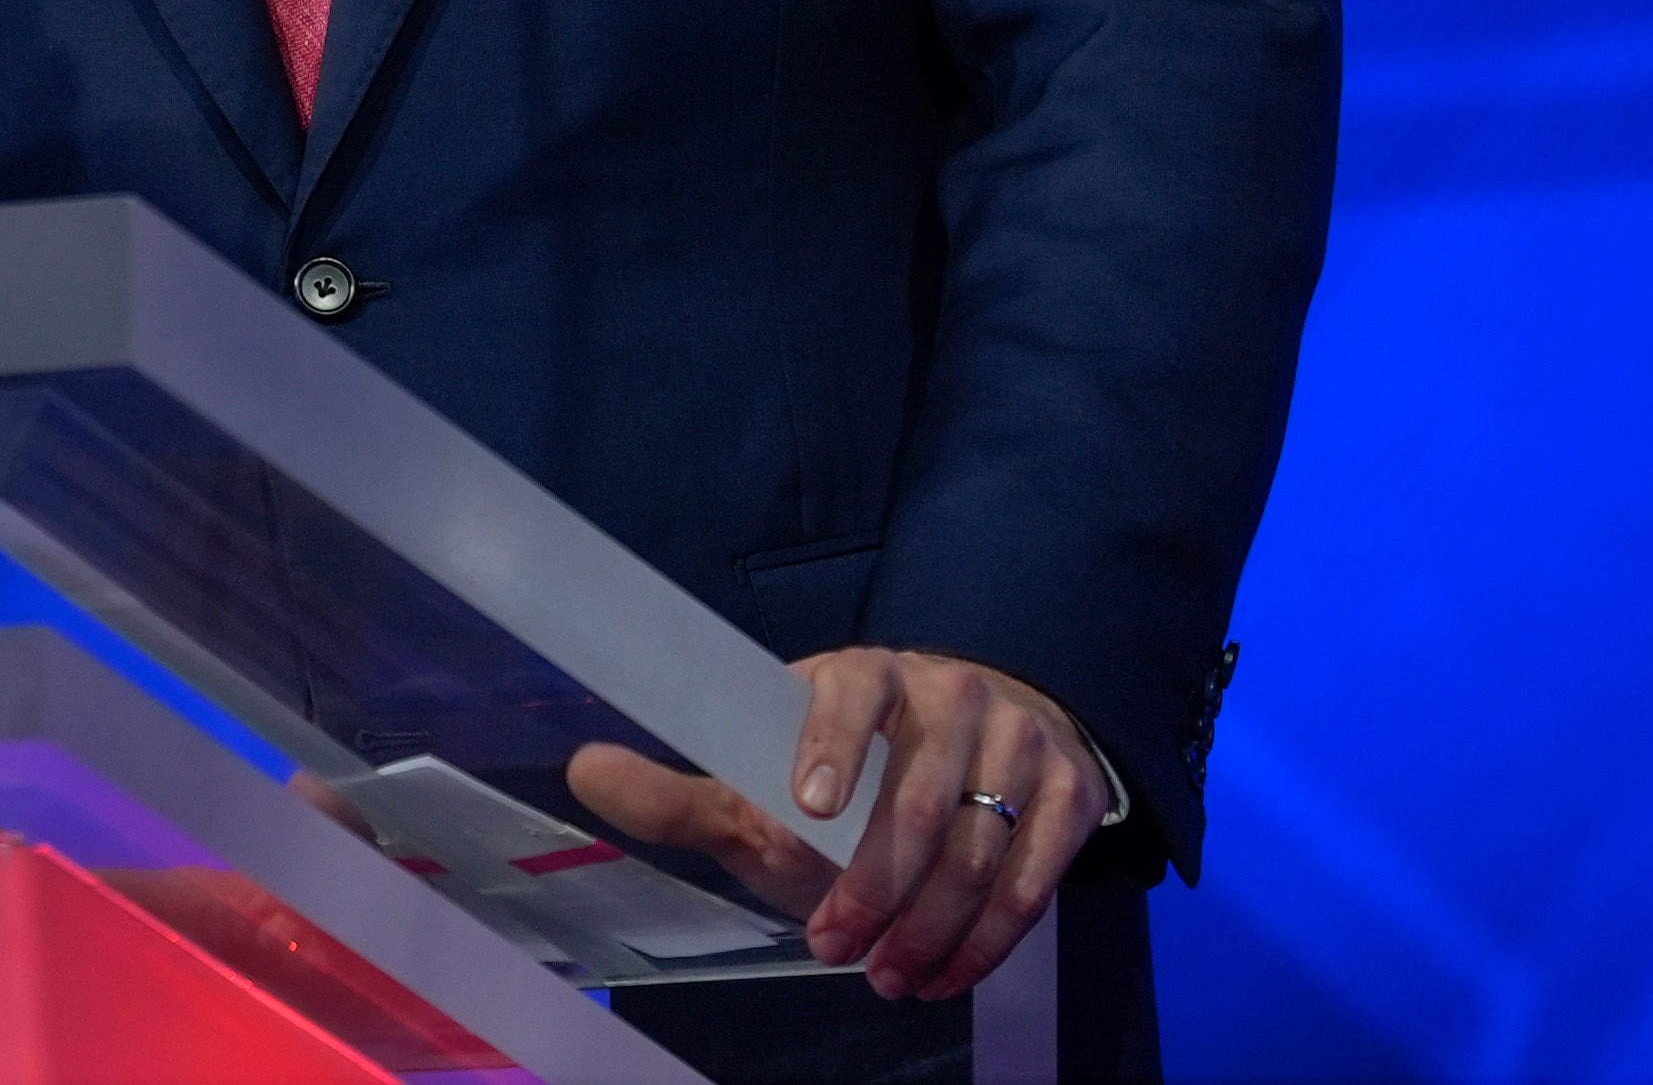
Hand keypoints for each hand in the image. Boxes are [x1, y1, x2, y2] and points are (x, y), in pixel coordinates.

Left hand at [567, 647, 1108, 1003]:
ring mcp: (1018, 737)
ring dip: (932, 927)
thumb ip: (681, 790)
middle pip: (923, 800)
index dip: (832, 746)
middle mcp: (950, 692)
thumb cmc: (850, 780)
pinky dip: (991, 937)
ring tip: (889, 977)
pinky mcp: (1069, 787)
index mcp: (866, 675)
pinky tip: (946, 973)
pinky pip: (1038, 872)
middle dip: (875, 889)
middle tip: (834, 949)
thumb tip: (583, 768)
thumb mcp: (762, 781)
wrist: (979, 760)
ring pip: (981, 846)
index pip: (853, 693)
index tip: (805, 812)